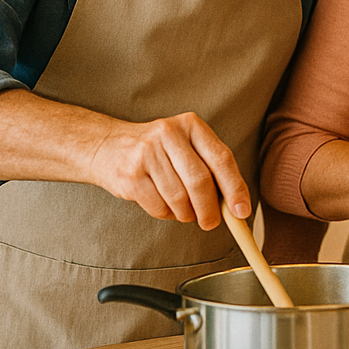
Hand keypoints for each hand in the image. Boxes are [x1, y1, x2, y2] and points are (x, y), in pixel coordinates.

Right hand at [86, 112, 249, 229]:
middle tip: (211, 223)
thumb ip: (211, 168)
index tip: (241, 211)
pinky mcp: (130, 175)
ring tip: (185, 213)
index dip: (235, 188)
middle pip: (200, 181)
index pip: (222, 159)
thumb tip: (236, 205)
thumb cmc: (158, 151)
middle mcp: (170, 134)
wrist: (106, 146)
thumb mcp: (186, 146)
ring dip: (187, 214)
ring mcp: (147, 153)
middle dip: (210, 209)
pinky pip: (159, 206)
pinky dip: (168, 214)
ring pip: (179, 198)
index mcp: (192, 125)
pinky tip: (166, 207)